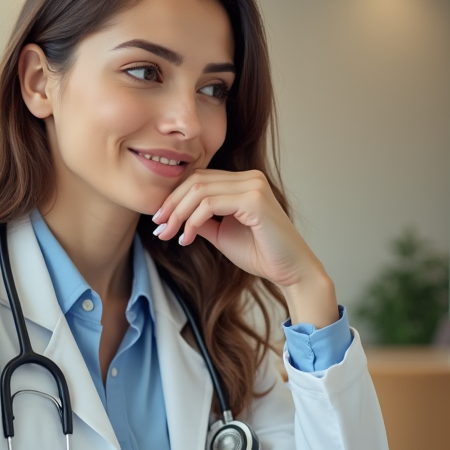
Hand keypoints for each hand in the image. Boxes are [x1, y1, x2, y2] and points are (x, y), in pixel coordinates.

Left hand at [152, 169, 338, 326]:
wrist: (290, 271)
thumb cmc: (261, 253)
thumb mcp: (222, 233)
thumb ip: (202, 220)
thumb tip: (174, 215)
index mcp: (243, 181)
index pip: (199, 178)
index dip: (175, 198)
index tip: (159, 220)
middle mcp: (250, 178)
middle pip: (196, 180)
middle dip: (172, 205)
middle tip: (159, 227)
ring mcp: (253, 186)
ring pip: (200, 191)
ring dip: (179, 214)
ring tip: (169, 235)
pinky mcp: (254, 200)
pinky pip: (210, 205)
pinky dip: (193, 221)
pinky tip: (187, 238)